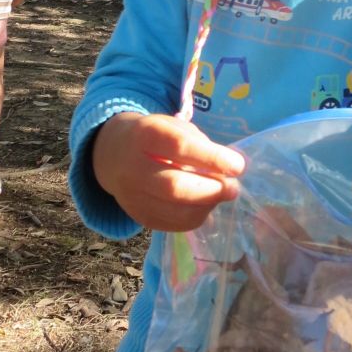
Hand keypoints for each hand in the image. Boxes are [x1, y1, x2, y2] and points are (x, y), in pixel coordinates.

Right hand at [92, 113, 245, 231]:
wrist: (113, 153)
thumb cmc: (155, 136)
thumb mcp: (173, 126)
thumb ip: (199, 144)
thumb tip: (229, 169)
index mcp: (144, 135)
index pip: (180, 147)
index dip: (212, 158)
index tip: (238, 166)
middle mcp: (133, 167)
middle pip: (174, 187)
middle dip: (210, 190)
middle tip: (233, 188)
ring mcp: (132, 196)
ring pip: (173, 211)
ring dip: (206, 206)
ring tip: (222, 195)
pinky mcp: (138, 216)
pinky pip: (171, 224)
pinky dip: (195, 217)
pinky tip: (205, 205)